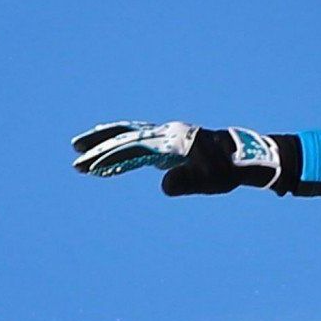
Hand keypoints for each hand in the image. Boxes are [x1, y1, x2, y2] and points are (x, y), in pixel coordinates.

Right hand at [72, 121, 283, 194]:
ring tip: (82, 149)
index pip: (133, 147)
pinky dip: (123, 148)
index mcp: (171, 141)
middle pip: (126, 137)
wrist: (245, 156)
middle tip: (74, 153)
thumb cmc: (228, 168)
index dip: (109, 156)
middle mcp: (167, 135)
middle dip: (100, 145)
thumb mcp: (210, 179)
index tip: (89, 163)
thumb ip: (187, 182)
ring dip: (108, 143)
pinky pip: (141, 144)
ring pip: (131, 136)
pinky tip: (113, 157)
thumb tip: (164, 186)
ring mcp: (168, 137)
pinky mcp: (170, 144)